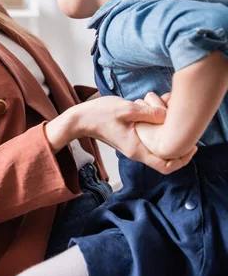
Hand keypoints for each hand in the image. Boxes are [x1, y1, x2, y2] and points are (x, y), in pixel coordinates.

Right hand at [71, 95, 194, 174]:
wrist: (81, 119)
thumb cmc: (100, 114)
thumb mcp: (127, 109)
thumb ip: (149, 113)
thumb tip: (168, 115)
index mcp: (137, 150)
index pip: (165, 166)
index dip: (182, 160)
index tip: (193, 147)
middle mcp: (137, 151)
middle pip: (165, 158)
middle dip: (179, 146)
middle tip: (188, 131)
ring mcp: (134, 146)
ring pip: (158, 147)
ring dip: (168, 135)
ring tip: (175, 118)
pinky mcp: (132, 138)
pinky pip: (151, 138)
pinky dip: (159, 129)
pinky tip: (160, 112)